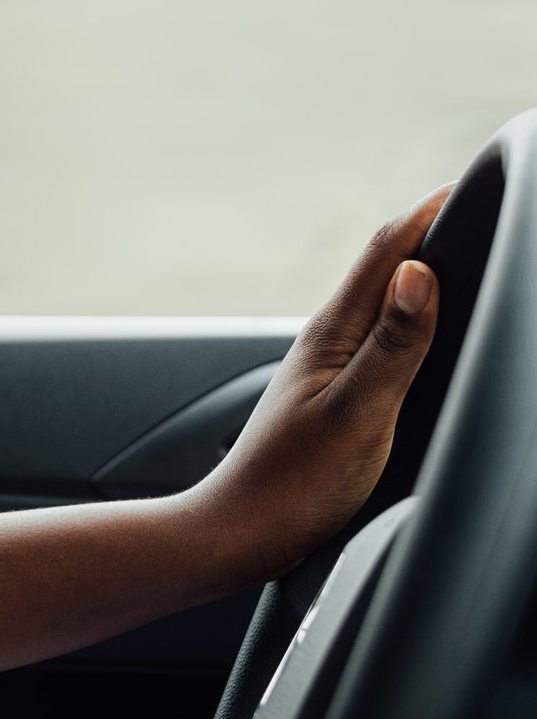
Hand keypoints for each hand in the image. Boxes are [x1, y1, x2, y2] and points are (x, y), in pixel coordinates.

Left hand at [189, 187, 446, 583]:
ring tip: (463, 249)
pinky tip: (427, 330)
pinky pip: (382, 339)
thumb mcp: (357, 414)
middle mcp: (329, 340)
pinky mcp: (338, 397)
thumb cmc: (292, 486)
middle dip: (432, 231)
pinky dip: (412, 319)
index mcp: (332, 332)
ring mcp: (332, 367)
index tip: (473, 182)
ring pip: (384, 302)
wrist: (240, 536)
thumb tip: (418, 274)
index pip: (387, 248)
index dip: (431, 210)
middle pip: (387, 266)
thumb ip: (393, 346)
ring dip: (421, 272)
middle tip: (479, 204)